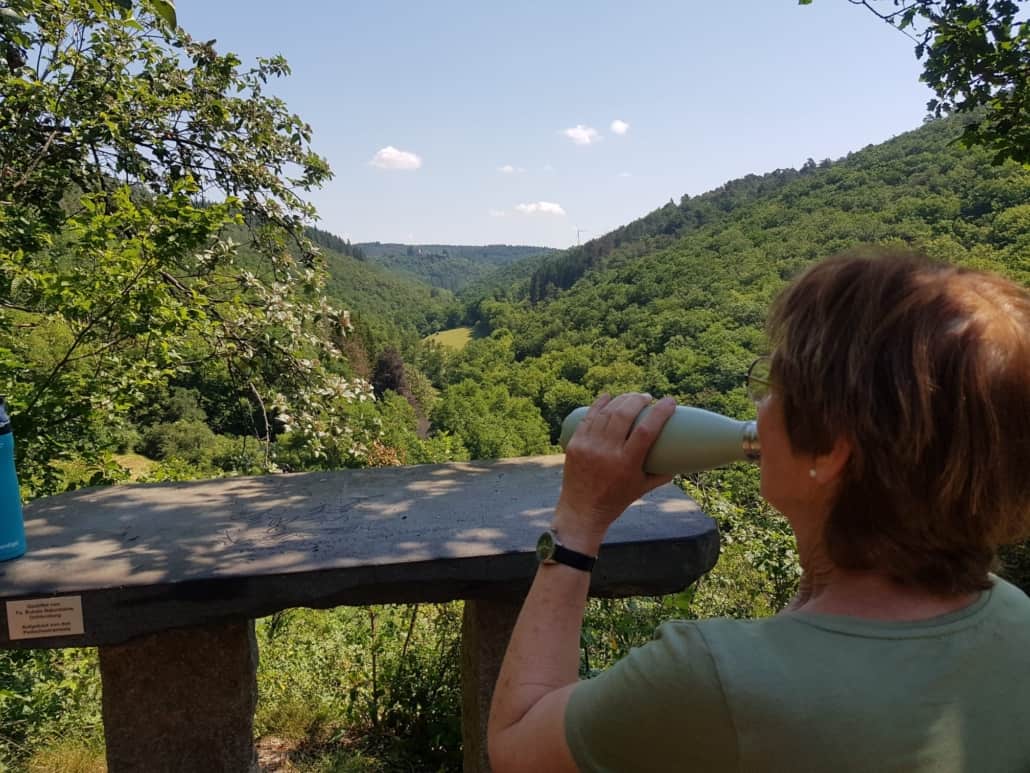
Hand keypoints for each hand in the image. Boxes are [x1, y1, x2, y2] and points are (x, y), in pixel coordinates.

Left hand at [554, 393, 675, 551]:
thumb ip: (662, 474)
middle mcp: (606, 452)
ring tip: (632, 397)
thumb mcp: (642, 488)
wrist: (582, 511)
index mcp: (626, 464)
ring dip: (621, 400)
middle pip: (624, 415)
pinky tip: (608, 396)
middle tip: (647, 398)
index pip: (646, 430)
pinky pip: (588, 417)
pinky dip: (599, 404)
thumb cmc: (616, 500)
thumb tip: (681, 460)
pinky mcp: (575, 444)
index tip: (670, 401)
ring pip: (606, 413)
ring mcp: (588, 446)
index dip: (660, 412)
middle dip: (638, 400)